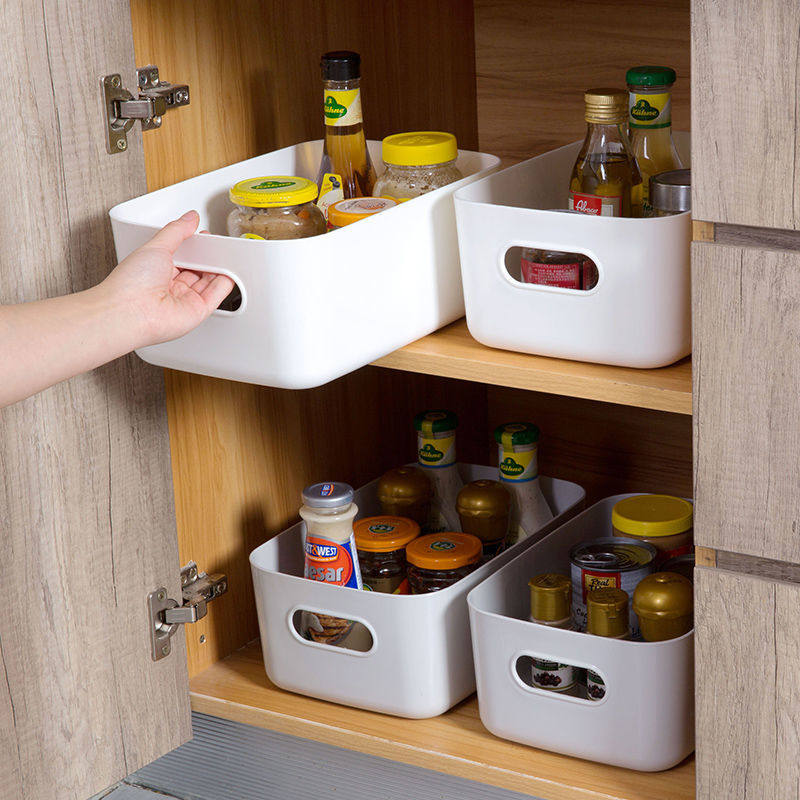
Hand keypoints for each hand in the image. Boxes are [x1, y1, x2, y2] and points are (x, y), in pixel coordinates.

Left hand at [101, 210, 233, 346]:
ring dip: (219, 267)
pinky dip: (226, 283)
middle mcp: (170, 286)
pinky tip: (231, 270)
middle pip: (197, 269)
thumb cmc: (131, 283)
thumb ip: (176, 230)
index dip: (194, 246)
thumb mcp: (155, 246)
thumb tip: (190, 218)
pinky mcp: (197, 311)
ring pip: (209, 281)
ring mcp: (184, 300)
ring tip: (226, 254)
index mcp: (156, 269)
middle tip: (216, 244)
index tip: (204, 235)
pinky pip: (216, 295)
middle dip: (208, 256)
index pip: (182, 255)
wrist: (130, 312)